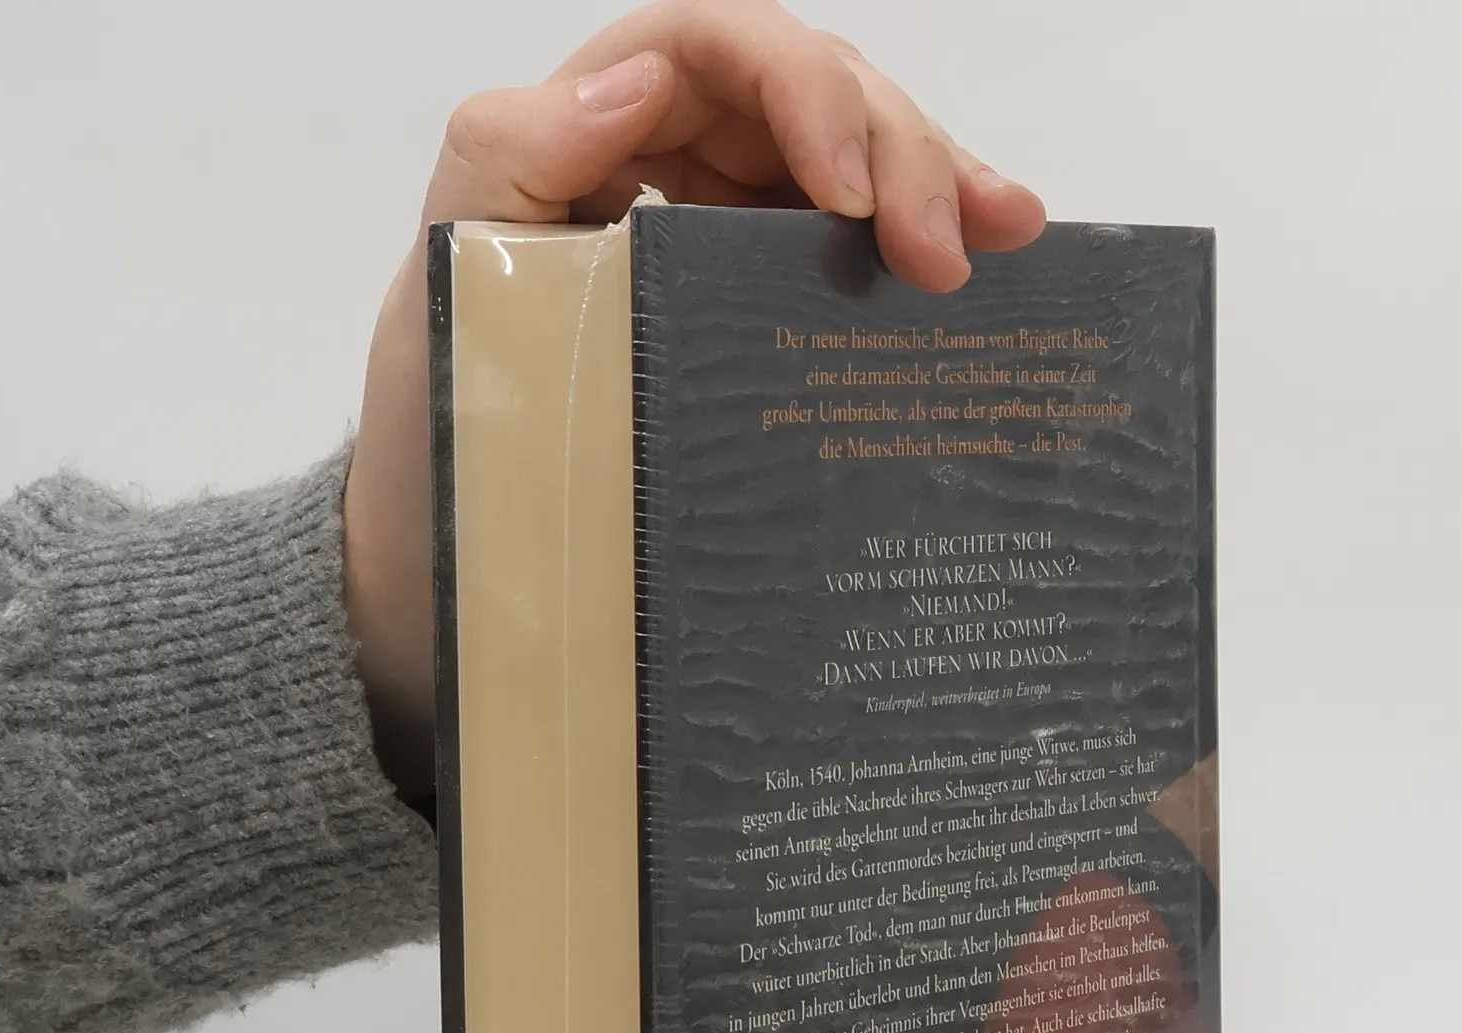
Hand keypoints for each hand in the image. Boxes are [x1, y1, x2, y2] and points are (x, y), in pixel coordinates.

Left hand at [343, 0, 1046, 796]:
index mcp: (597, 129)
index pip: (718, 49)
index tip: (845, 191)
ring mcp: (734, 231)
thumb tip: (635, 80)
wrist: (467, 553)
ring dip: (943, 181)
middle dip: (895, 150)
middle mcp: (678, 161)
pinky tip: (1006, 254)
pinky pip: (863, 245)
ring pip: (859, 160)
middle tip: (948, 252)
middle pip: (813, 96)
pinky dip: (935, 237)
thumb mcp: (455, 286)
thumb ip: (511, 160)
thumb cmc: (450, 425)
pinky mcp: (773, 304)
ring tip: (1010, 229)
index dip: (801, 92)